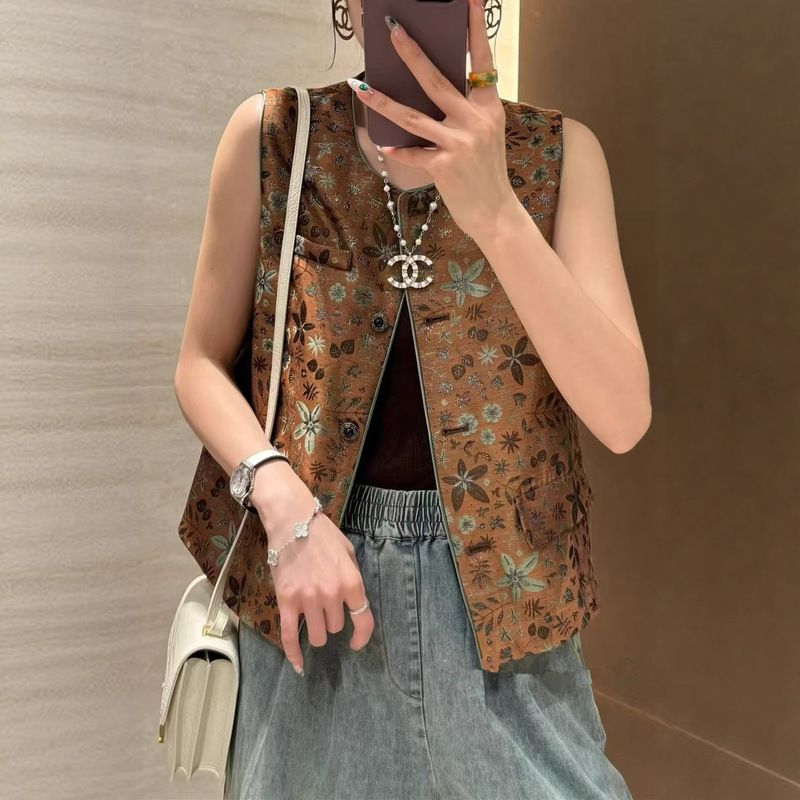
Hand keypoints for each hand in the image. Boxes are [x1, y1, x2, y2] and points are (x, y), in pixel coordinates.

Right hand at [250, 466, 374, 674]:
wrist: (292, 520)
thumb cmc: (322, 534)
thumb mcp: (348, 552)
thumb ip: (352, 578)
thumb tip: (354, 602)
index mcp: (351, 582)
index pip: (363, 620)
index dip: (362, 636)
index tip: (356, 643)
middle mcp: (332, 594)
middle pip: (335, 627)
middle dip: (332, 619)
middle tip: (323, 604)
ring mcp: (308, 599)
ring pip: (317, 635)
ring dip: (316, 630)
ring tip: (311, 616)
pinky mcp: (287, 601)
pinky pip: (290, 636)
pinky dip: (294, 654)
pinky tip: (298, 666)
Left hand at [349, 0, 517, 240]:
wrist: (494, 212)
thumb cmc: (485, 172)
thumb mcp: (484, 135)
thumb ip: (463, 112)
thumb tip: (428, 92)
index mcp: (488, 108)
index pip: (481, 61)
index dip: (474, 30)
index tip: (468, 0)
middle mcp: (475, 121)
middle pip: (436, 80)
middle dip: (412, 53)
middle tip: (392, 30)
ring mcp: (459, 143)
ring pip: (413, 116)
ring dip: (383, 100)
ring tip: (361, 86)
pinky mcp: (445, 165)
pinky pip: (412, 152)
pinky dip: (397, 149)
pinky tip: (384, 143)